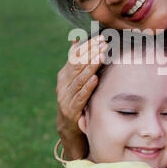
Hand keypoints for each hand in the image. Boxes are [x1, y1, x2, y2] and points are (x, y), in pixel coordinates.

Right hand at [56, 35, 106, 159]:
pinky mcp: (70, 111)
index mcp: (64, 76)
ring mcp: (65, 99)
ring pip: (79, 80)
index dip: (87, 47)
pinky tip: (95, 79)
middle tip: (104, 43)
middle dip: (91, 54)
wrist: (69, 129)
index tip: (100, 38)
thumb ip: (76, 62)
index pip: (75, 57)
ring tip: (102, 56)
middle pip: (77, 66)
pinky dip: (87, 88)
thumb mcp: (76, 81)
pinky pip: (80, 98)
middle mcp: (62, 86)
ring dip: (91, 67)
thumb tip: (77, 39)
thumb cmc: (76, 101)